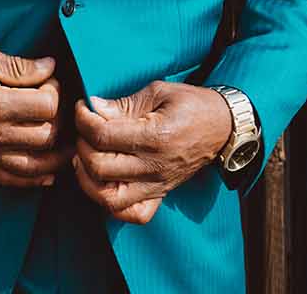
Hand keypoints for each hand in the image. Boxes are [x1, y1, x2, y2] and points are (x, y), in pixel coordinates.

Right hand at [0, 42, 71, 188]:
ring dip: (58, 154)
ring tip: (69, 140)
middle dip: (60, 118)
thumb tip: (52, 68)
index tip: (48, 80)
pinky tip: (49, 171)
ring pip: (37, 164)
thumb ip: (22, 66)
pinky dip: (35, 178)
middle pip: (47, 135)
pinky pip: (14, 180)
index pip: (47, 105)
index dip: (56, 89)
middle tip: (54, 104)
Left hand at [70, 81, 234, 223]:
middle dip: (82, 145)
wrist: (224, 126)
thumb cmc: (193, 105)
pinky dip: (112, 206)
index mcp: (156, 136)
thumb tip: (93, 108)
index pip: (103, 135)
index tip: (82, 107)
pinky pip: (132, 214)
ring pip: (108, 197)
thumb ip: (125, 103)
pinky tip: (105, 184)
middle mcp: (155, 166)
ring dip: (88, 179)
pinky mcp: (160, 194)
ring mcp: (157, 184)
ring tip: (86, 158)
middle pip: (99, 167)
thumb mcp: (160, 92)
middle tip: (85, 130)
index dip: (83, 119)